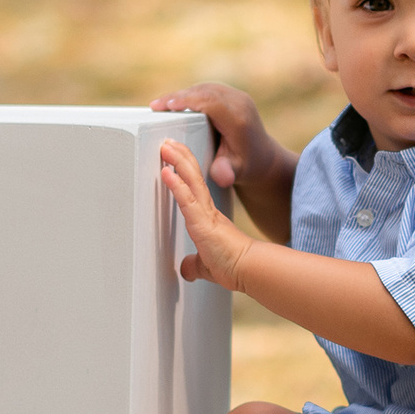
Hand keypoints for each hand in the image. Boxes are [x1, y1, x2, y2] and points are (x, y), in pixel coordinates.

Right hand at [149, 83, 296, 241]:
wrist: (264, 157)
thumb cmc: (247, 166)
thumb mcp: (238, 172)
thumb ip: (228, 172)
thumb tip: (222, 176)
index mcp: (239, 119)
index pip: (211, 103)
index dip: (188, 101)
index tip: (167, 106)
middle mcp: (240, 103)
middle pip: (205, 92)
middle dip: (179, 97)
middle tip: (155, 106)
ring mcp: (237, 97)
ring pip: (205, 88)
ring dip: (182, 95)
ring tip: (160, 105)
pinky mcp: (231, 95)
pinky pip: (208, 90)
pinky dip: (190, 94)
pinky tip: (175, 103)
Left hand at [159, 139, 256, 290]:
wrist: (248, 271)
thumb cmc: (232, 267)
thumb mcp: (206, 265)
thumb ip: (195, 264)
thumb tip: (187, 270)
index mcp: (208, 217)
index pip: (195, 187)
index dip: (185, 170)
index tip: (175, 158)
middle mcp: (207, 211)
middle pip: (193, 176)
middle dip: (180, 157)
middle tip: (169, 143)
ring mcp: (205, 214)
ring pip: (191, 180)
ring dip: (177, 161)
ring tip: (166, 147)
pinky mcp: (203, 223)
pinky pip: (187, 199)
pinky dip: (176, 184)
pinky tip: (167, 172)